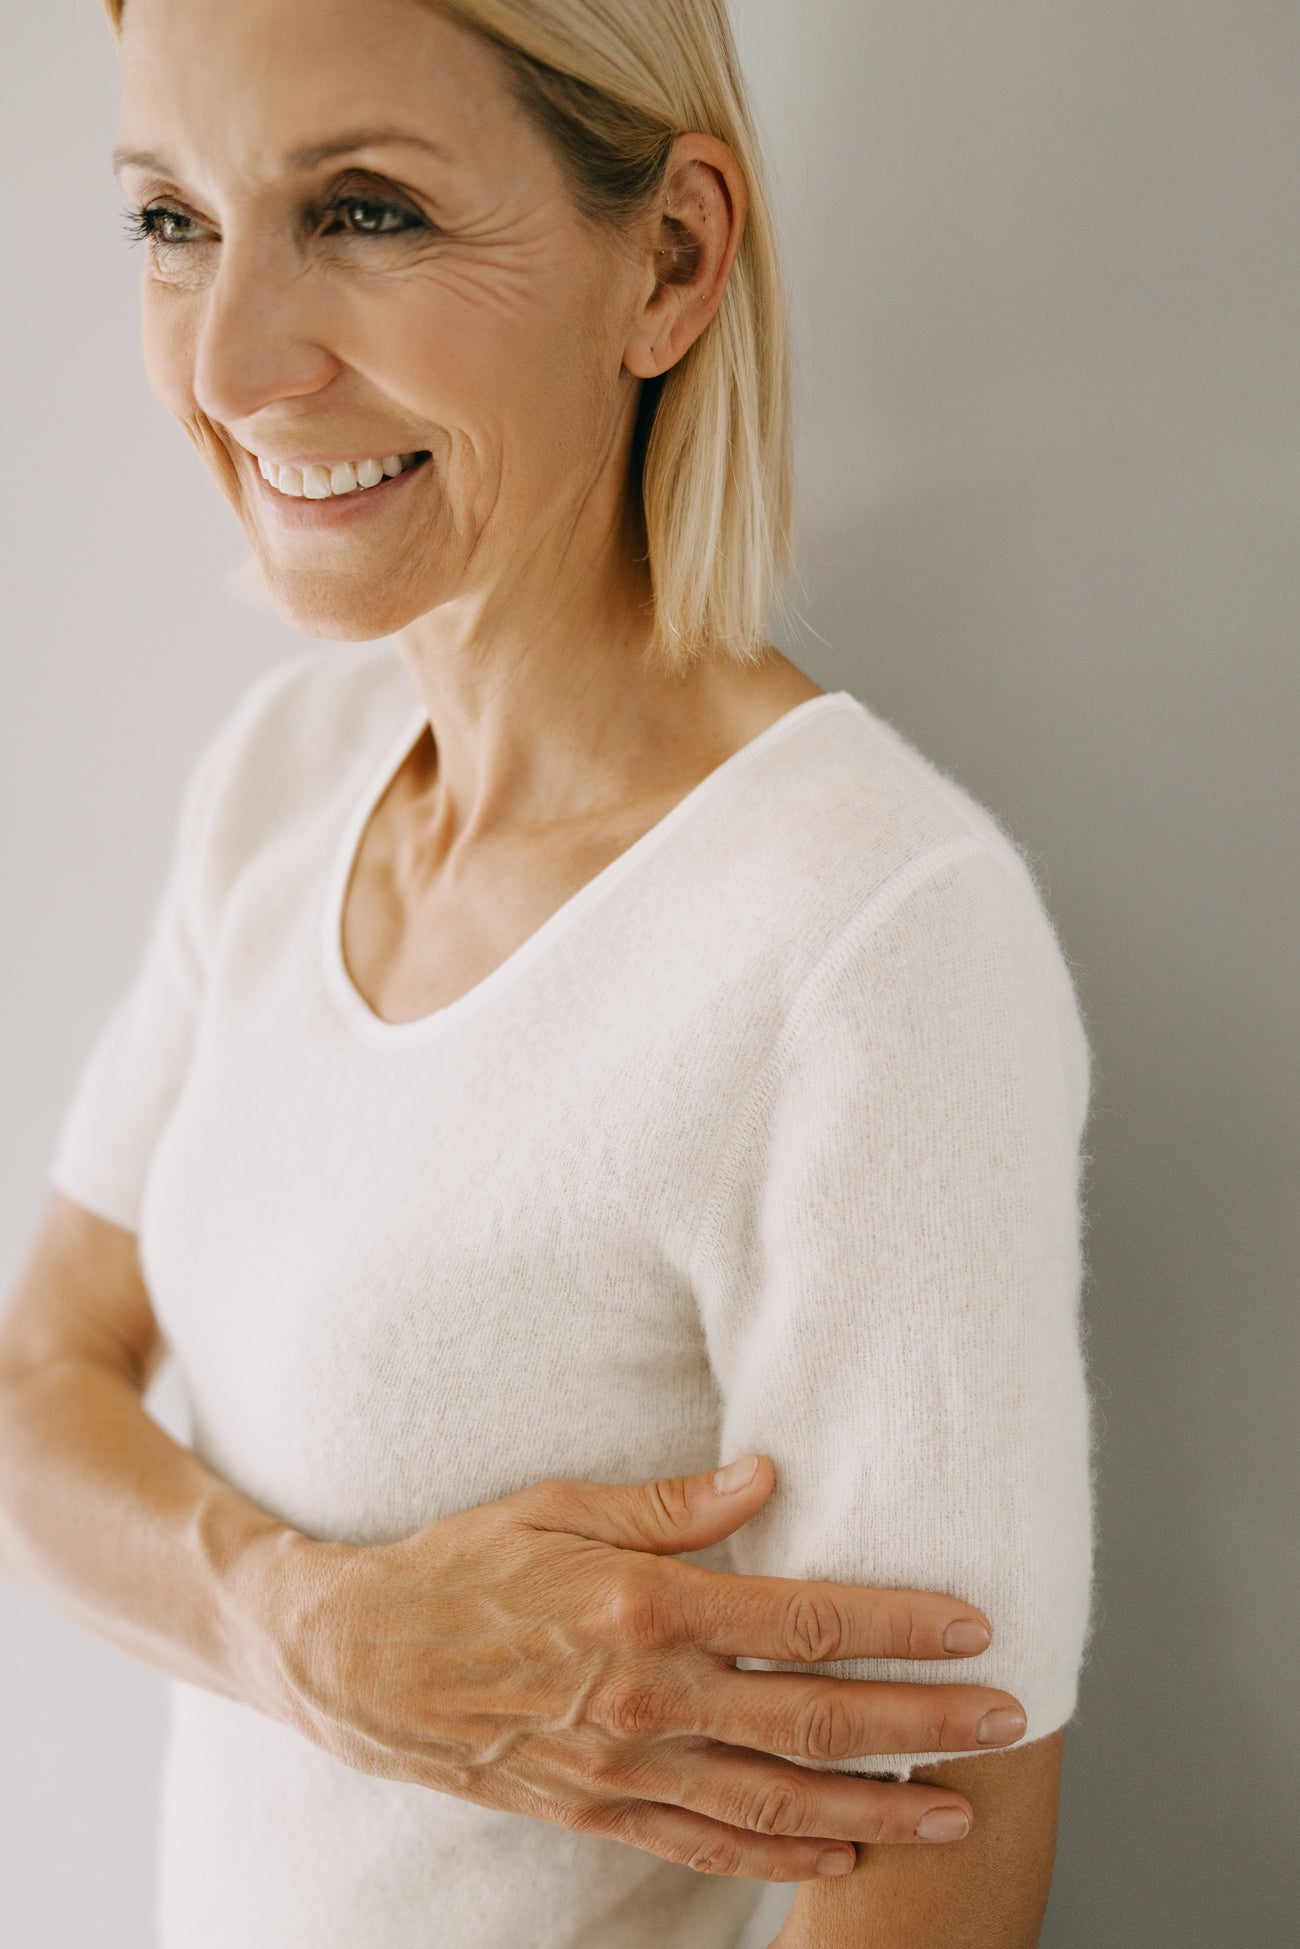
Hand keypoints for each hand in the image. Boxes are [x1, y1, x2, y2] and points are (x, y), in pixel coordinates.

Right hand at [264, 1454, 1025, 1883]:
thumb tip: (767, 1479)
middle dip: (923, 1723)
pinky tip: (844, 1854)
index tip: (974, 1626)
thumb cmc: (460, 1566)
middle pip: (816, 1719)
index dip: (900, 1626)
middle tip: (1008, 1722)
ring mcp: (625, 1765)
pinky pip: (708, 1842)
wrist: (357, 1662)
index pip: (805, 1621)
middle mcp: (649, 1697)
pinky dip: (784, 1855)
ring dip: (878, 1805)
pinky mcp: (598, 1808)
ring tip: (957, 1808)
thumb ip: (671, 1506)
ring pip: (779, 1799)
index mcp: (646, 1607)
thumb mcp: (558, 1506)